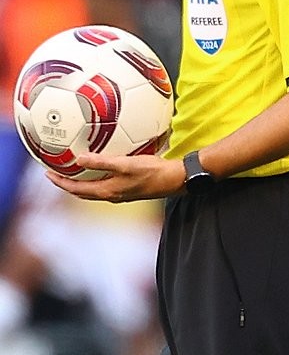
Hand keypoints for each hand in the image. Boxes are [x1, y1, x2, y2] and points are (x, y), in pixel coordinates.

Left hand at [43, 152, 185, 201]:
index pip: (75, 189)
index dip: (60, 182)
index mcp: (107, 191)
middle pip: (82, 192)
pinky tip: (102, 168)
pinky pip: (105, 185)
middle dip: (67, 184)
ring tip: (74, 171)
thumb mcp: (126, 164)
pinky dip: (96, 179)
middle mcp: (111, 195)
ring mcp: (120, 194)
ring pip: (93, 190)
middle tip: (56, 173)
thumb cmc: (152, 172)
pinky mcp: (129, 189)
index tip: (47, 173)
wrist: (174, 180)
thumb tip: (79, 159)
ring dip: (81, 182)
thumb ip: (103, 162)